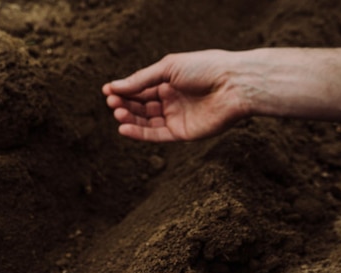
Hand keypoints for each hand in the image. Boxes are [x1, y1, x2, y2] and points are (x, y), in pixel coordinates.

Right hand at [102, 50, 252, 141]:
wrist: (234, 85)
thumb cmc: (205, 68)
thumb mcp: (168, 68)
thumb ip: (141, 80)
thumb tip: (114, 86)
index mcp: (169, 81)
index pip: (140, 88)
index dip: (123, 90)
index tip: (107, 90)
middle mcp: (171, 100)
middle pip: (141, 105)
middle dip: (125, 104)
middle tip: (111, 103)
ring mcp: (176, 117)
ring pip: (146, 121)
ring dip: (129, 118)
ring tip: (116, 113)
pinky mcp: (182, 133)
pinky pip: (156, 135)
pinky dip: (139, 133)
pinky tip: (124, 128)